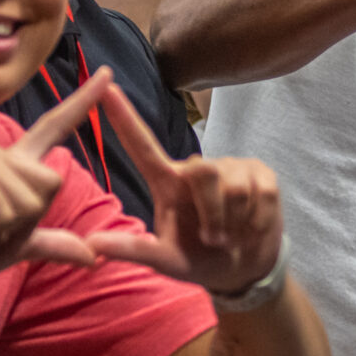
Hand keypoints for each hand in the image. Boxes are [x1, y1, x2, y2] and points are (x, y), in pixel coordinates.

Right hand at [0, 73, 111, 289]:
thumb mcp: (17, 247)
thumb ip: (54, 244)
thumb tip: (92, 257)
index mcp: (16, 166)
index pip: (54, 128)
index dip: (82, 102)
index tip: (108, 73)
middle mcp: (3, 154)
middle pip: (51, 183)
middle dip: (29, 218)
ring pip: (32, 200)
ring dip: (8, 227)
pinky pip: (8, 211)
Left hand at [78, 82, 285, 297]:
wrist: (242, 268)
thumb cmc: (196, 257)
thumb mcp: (165, 260)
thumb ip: (133, 250)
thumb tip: (92, 244)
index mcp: (167, 182)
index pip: (142, 145)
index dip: (124, 117)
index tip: (106, 87)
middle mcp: (197, 167)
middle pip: (203, 171)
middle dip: (212, 214)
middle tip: (213, 239)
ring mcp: (232, 166)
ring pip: (235, 188)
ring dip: (234, 223)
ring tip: (231, 235)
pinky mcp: (262, 173)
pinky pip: (263, 194)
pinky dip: (257, 223)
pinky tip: (252, 228)